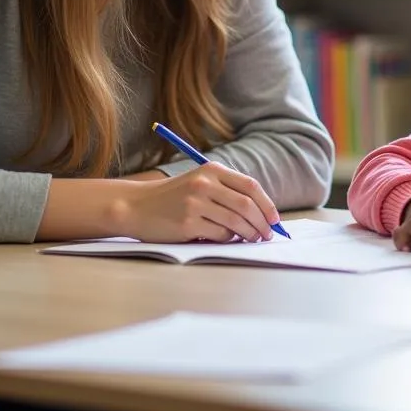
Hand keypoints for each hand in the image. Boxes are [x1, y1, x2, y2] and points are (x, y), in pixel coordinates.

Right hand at [121, 162, 279, 242]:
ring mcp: (195, 203)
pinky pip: (219, 234)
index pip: (250, 186)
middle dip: (262, 223)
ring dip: (249, 234)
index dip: (266, 204)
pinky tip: (227, 239)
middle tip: (268, 235)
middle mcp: (205, 184)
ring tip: (253, 239)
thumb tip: (261, 214)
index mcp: (212, 170)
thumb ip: (227, 191)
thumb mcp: (200, 183)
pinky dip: (228, 239)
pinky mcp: (187, 223)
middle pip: (246, 205)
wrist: (137, 206)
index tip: (274, 219)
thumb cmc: (174, 197)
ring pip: (235, 222)